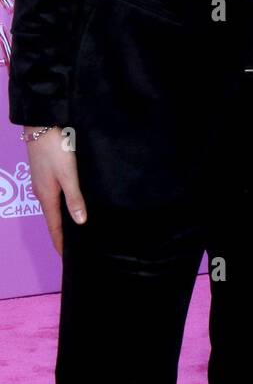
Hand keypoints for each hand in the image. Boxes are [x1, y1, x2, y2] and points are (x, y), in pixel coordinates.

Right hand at [25, 127, 85, 255]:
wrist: (42, 126)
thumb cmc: (55, 150)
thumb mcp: (69, 175)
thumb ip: (74, 198)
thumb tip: (80, 222)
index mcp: (47, 197)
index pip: (54, 227)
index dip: (60, 242)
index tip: (66, 257)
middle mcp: (42, 192)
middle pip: (52, 219)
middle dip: (61, 234)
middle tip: (73, 247)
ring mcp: (42, 183)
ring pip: (53, 207)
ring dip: (61, 220)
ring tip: (74, 230)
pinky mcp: (46, 173)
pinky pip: (54, 196)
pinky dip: (61, 206)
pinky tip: (70, 205)